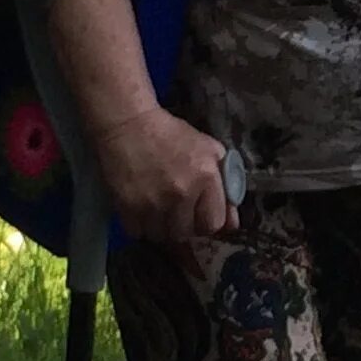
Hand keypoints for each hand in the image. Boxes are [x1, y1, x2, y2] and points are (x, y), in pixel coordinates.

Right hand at [91, 106, 239, 242]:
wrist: (128, 124)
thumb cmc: (172, 135)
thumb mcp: (210, 150)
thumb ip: (226, 186)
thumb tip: (232, 224)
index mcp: (206, 178)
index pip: (214, 224)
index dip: (208, 222)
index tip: (200, 215)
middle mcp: (181, 194)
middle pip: (187, 233)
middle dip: (184, 226)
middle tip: (177, 211)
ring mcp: (153, 202)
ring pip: (162, 236)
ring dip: (162, 227)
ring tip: (159, 210)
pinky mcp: (127, 206)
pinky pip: (138, 232)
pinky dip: (141, 226)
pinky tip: (142, 209)